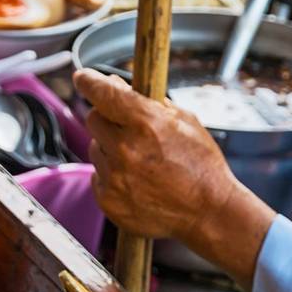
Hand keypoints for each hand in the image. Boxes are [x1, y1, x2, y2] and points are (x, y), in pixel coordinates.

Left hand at [75, 69, 274, 285]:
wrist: (208, 212)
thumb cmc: (201, 165)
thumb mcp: (185, 121)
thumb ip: (150, 102)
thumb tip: (119, 86)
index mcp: (146, 123)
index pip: (103, 93)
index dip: (89, 81)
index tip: (83, 78)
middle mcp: (125, 149)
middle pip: (93, 118)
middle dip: (106, 116)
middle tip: (125, 124)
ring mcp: (114, 177)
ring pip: (95, 148)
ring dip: (110, 147)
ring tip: (140, 160)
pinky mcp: (108, 200)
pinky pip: (97, 175)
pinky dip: (111, 173)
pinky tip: (136, 179)